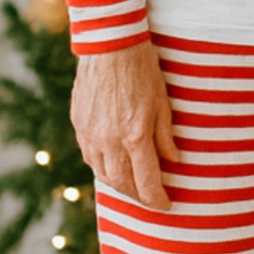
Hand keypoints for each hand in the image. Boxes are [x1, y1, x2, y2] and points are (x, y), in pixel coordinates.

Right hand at [70, 41, 178, 210]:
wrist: (110, 48)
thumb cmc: (143, 71)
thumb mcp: (162, 101)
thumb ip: (165, 135)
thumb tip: (173, 161)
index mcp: (135, 136)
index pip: (146, 181)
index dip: (157, 198)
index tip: (166, 206)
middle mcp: (110, 141)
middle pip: (122, 184)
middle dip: (138, 196)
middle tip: (151, 199)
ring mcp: (90, 136)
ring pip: (103, 174)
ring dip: (119, 186)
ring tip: (134, 187)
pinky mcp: (79, 127)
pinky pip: (90, 158)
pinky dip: (103, 168)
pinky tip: (113, 167)